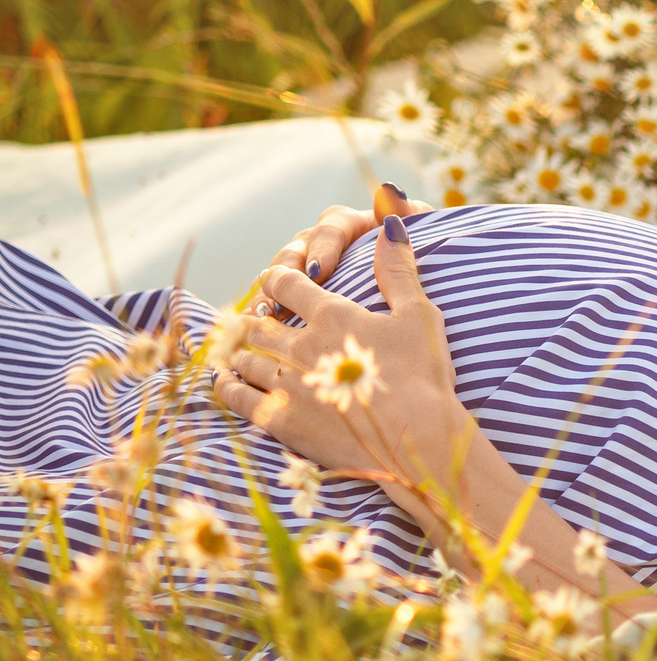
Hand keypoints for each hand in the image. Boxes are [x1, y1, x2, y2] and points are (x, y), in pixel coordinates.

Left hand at [213, 214, 472, 522]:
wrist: (419, 439)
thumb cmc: (426, 375)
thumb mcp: (420, 315)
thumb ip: (398, 269)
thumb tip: (389, 220)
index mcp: (332, 315)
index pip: (286, 283)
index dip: (280, 278)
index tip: (281, 280)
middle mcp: (300, 346)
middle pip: (258, 322)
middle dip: (254, 317)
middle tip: (255, 317)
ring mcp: (286, 384)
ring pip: (243, 358)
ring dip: (238, 351)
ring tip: (237, 350)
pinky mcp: (280, 421)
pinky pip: (237, 398)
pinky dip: (227, 386)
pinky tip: (226, 383)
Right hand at [250, 182, 417, 311]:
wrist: (425, 284)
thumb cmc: (422, 254)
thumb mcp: (423, 232)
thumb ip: (409, 212)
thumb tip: (390, 190)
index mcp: (350, 224)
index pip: (330, 228)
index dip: (322, 249)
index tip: (318, 271)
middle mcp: (323, 242)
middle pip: (297, 249)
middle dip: (289, 271)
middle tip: (286, 293)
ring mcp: (309, 267)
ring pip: (281, 272)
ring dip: (271, 290)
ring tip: (268, 311)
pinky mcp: (302, 293)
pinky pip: (279, 297)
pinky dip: (270, 307)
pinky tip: (264, 325)